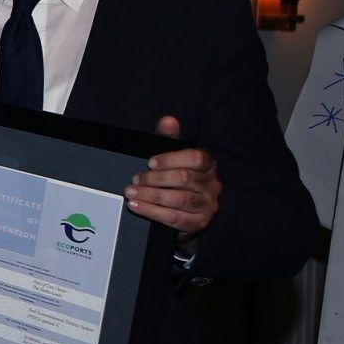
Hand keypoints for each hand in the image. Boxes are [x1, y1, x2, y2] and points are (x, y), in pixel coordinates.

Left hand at [127, 116, 219, 240]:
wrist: (182, 213)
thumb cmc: (175, 180)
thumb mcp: (170, 158)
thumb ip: (168, 139)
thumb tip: (168, 120)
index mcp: (208, 165)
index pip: (197, 158)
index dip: (171, 159)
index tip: (150, 162)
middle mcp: (212, 185)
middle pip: (184, 178)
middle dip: (155, 179)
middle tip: (135, 179)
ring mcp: (208, 205)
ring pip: (179, 199)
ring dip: (151, 195)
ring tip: (131, 192)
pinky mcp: (199, 222)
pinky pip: (174, 217)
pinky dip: (152, 211)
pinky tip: (136, 206)